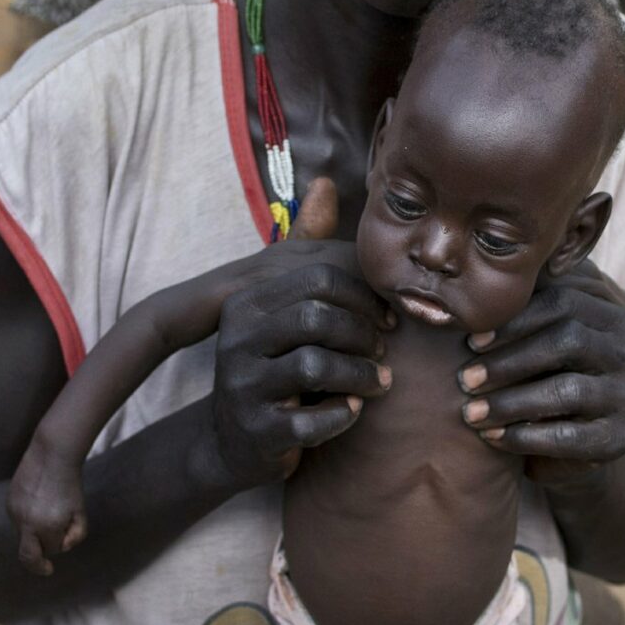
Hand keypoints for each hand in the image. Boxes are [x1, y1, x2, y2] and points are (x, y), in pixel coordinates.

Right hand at [4, 441, 87, 576]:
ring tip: (48, 510)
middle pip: (27, 556)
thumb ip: (77, 535)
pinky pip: (18, 520)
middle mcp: (27, 523)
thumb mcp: (80, 511)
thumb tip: (62, 548)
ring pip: (24, 535)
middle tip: (45, 569)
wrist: (51, 455)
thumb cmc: (70, 484)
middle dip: (36, 565)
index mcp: (47, 527)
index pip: (51, 550)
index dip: (59, 545)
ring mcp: (15, 513)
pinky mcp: (8, 503)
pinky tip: (38, 503)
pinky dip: (28, 519)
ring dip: (35, 532)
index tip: (60, 551)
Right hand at [207, 179, 391, 489]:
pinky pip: (311, 420)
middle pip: (317, 319)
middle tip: (385, 352)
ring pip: (315, 366)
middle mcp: (236, 340)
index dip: (363, 298)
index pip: (317, 281)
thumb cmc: (278, 365)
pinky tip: (351, 411)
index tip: (389, 320)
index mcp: (247, 305)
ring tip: (380, 383)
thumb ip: (305, 250)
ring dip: (362, 375)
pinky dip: (341, 416)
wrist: (236, 441)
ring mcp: (241, 386)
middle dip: (364, 335)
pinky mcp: (256, 431)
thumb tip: (324, 182)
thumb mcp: (285, 309)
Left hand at [459, 263, 624, 475]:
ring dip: (510, 402)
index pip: (563, 302)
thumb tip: (476, 292)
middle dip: (508, 360)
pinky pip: (568, 436)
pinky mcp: (619, 439)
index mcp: (611, 317)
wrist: (570, 444)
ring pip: (567, 390)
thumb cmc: (544, 381)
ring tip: (471, 412)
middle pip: (568, 341)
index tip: (471, 341)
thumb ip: (525, 314)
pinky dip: (524, 437)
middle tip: (465, 379)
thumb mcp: (540, 344)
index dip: (514, 320)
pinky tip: (493, 437)